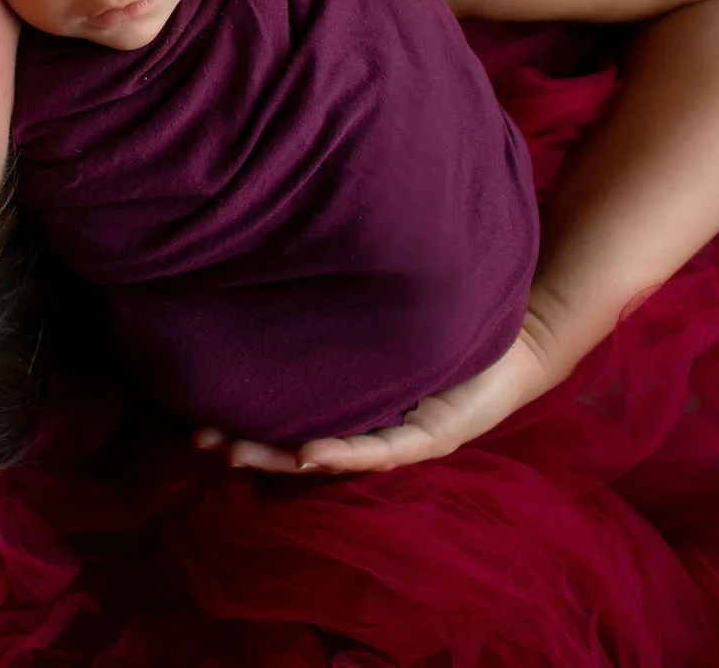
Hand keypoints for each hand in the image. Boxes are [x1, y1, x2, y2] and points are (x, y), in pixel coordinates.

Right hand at [195, 312, 561, 474]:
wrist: (524, 335)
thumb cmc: (453, 318)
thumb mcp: (387, 310)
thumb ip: (347, 303)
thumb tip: (293, 260)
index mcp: (356, 403)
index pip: (290, 416)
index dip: (244, 417)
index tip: (195, 411)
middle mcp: (373, 427)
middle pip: (296, 443)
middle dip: (246, 446)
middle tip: (200, 440)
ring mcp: (401, 436)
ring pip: (329, 455)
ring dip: (279, 457)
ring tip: (235, 452)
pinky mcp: (434, 437)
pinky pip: (382, 449)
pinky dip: (344, 452)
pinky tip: (308, 451)